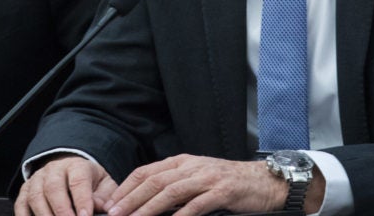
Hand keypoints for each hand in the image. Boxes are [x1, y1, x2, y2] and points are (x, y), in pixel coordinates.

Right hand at [15, 155, 118, 215]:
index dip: (82, 200)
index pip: (78, 181)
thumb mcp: (103, 184)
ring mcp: (37, 179)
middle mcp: (54, 170)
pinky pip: (21, 204)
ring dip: (44, 215)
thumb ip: (104, 196)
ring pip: (36, 196)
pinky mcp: (25, 191)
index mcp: (76, 166)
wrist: (70, 170)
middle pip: (53, 187)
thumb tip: (104, 209)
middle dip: (61, 210)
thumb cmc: (89, 181)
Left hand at [101, 154, 289, 215]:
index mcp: (182, 162)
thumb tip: (145, 201)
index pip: (147, 172)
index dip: (126, 187)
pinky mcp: (222, 192)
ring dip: (148, 208)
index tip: (110, 203)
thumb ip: (174, 184)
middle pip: (154, 181)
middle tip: (114, 214)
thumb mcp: (197, 177)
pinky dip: (181, 215)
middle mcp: (192, 167)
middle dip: (130, 199)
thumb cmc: (228, 183)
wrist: (263, 181)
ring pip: (171, 192)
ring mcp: (207, 178)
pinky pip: (197, 204)